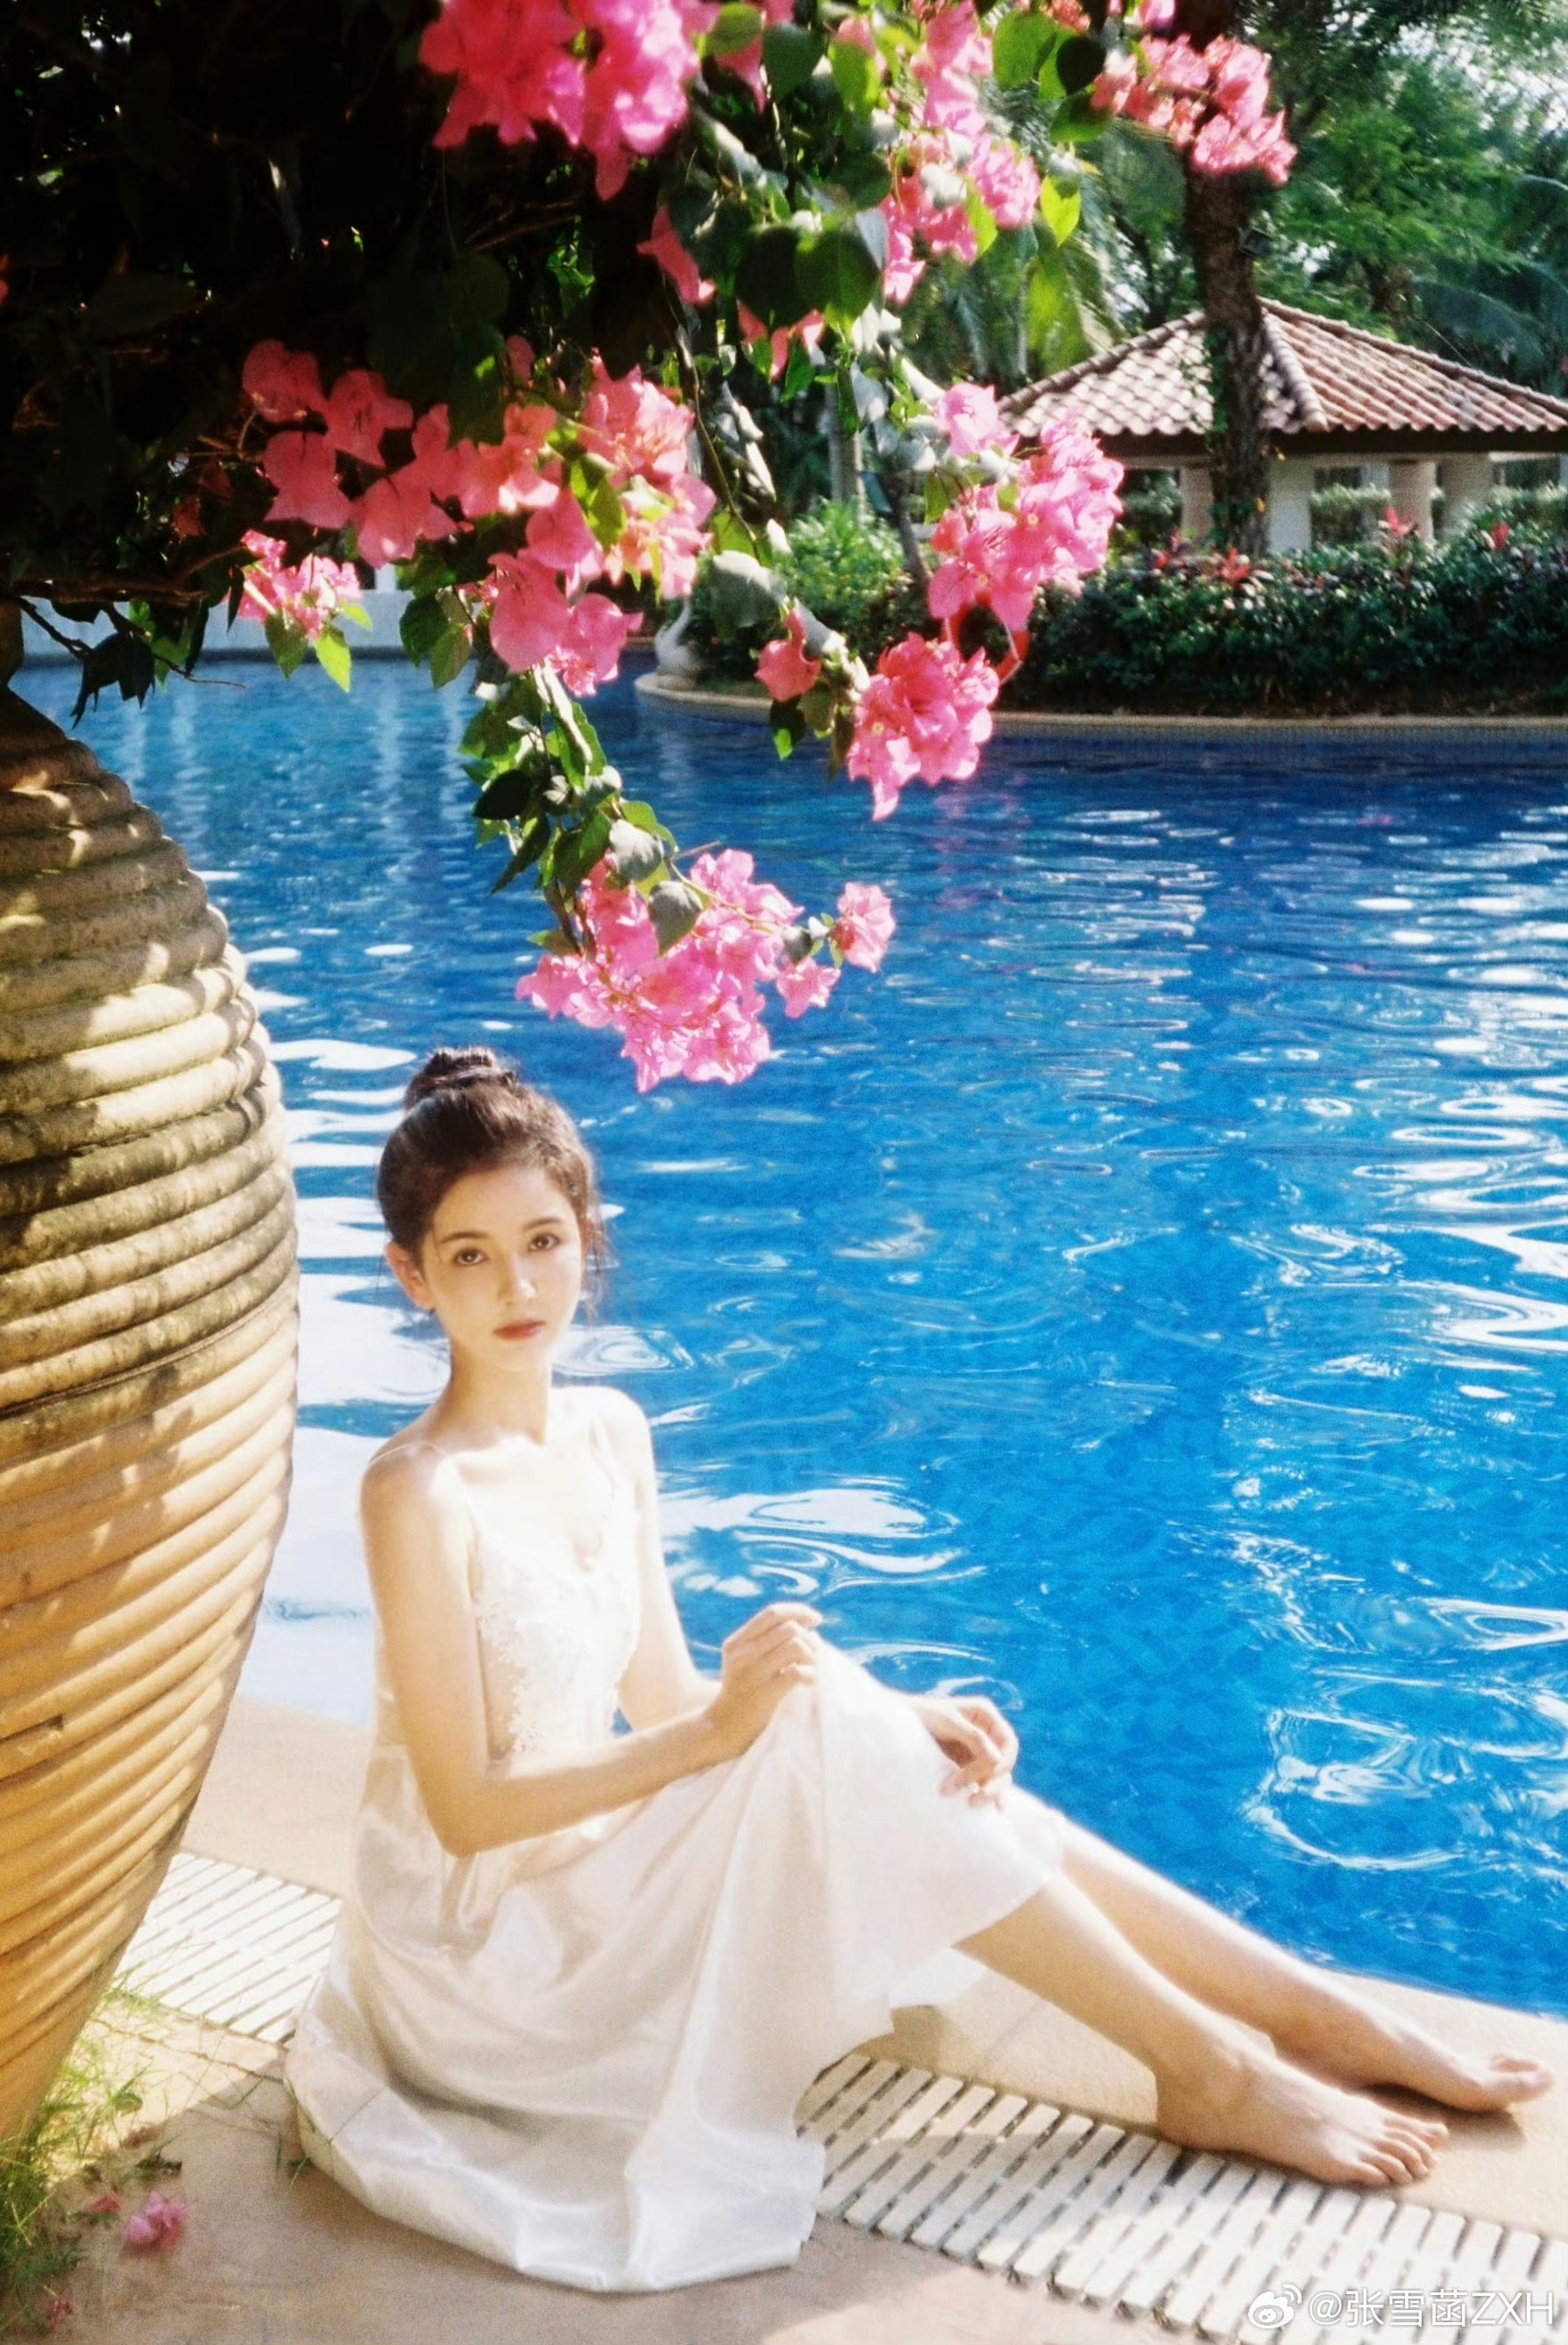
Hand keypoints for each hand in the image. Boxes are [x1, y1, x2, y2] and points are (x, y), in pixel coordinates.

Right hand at [701, 1602, 821, 1762]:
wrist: (722, 1728)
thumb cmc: (741, 1694)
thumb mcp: (742, 1662)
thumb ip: (765, 1643)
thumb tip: (808, 1628)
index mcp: (737, 1641)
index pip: (773, 1613)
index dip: (799, 1611)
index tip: (816, 1619)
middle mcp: (742, 1653)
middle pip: (789, 1628)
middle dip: (810, 1637)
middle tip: (817, 1653)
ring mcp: (752, 1673)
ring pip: (796, 1646)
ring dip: (812, 1656)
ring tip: (813, 1668)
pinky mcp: (764, 1693)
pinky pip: (798, 1673)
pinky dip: (811, 1674)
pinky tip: (810, 1682)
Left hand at [909, 1693, 1018, 1806]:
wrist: (897, 1724)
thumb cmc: (920, 1714)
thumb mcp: (946, 1721)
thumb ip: (973, 1737)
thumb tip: (997, 1759)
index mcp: (985, 1715)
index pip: (1008, 1743)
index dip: (1003, 1762)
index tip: (987, 1777)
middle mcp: (987, 1733)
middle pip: (1004, 1763)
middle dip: (992, 1782)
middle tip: (974, 1799)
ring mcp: (979, 1751)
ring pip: (997, 1775)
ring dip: (989, 1791)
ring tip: (971, 1804)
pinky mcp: (969, 1766)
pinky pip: (984, 1782)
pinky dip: (987, 1794)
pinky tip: (993, 1811)